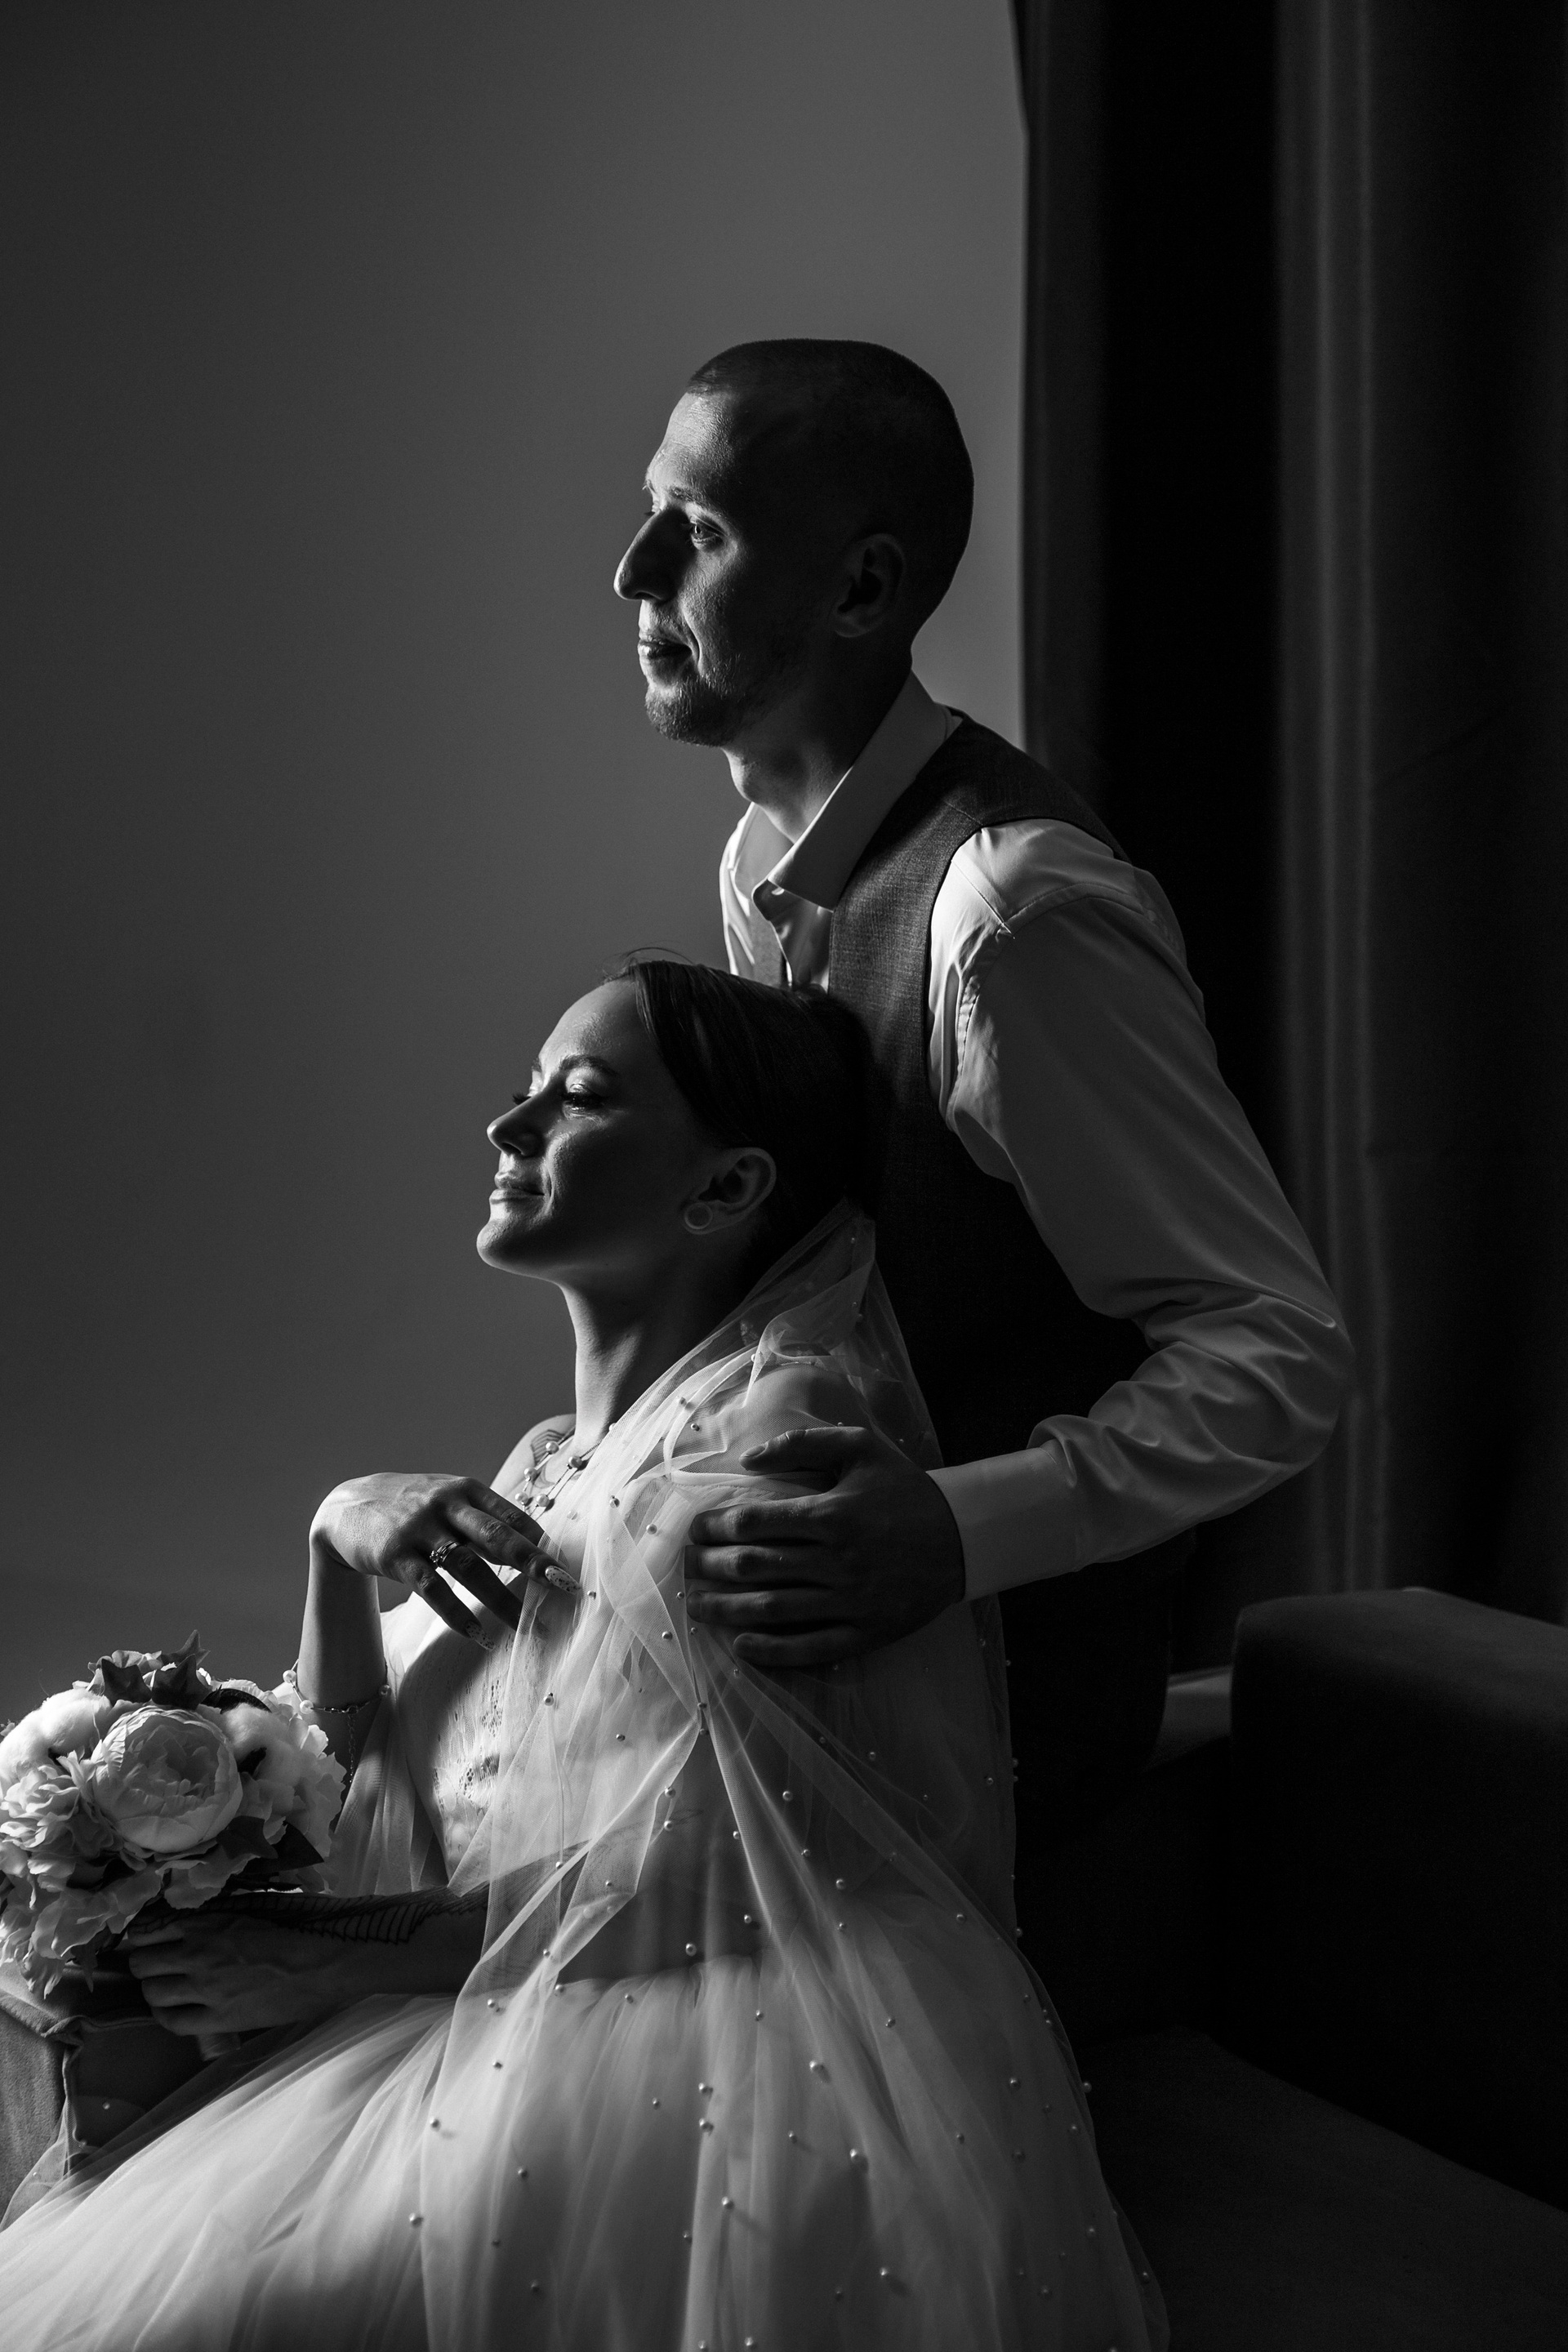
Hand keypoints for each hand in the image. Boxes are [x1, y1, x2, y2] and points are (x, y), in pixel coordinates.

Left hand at [125, 1914, 354, 2036]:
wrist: (326, 1961)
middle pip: (141, 1962)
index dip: (142, 1937)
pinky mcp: (219, 2018)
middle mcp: (197, 1952)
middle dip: (143, 1963)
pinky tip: (174, 2011)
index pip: (148, 1929)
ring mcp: (205, 1988)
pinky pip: (173, 2022)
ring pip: (152, 1992)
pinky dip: (166, 2016)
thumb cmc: (298, 1926)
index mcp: (207, 1920)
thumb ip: (218, 1915)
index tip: (146, 1940)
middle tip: (156, 1966)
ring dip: (154, 1989)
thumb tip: (190, 1922)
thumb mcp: (251, 1908)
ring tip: (166, 1988)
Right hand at [310, 1474, 547, 1640]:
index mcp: (465, 1490)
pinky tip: (478, 1634)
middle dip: (532, 1562)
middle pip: (496, 1536)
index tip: (565, 1565)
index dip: (539, 1540)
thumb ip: (484, 1519)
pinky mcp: (395, 1555)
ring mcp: (419, 1529)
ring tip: (524, 1626)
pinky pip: (431, 1588)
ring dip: (499, 1598)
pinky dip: (457, 1613)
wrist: (346, 1505)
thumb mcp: (447, 1500)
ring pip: (467, 1566)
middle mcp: (445, 1505)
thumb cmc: (410, 1507)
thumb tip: (534, 1545)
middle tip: (562, 1585)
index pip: (510, 1515)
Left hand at [684, 1425, 965, 1667]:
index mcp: (832, 1513)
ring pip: (772, 1610)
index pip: (753, 1522)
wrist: (963, 1536)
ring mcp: (850, 1600)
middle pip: (753, 1568)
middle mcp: (837, 1560)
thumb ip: (802, 1444)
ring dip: (725, 1610)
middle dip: (709, 1567)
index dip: (714, 1526)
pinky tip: (741, 1645)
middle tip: (686, 1566)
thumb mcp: (860, 1447)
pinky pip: (809, 1648)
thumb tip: (748, 1460)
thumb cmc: (905, 1489)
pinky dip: (771, 1650)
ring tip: (696, 1606)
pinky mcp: (865, 1632)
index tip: (695, 1529)